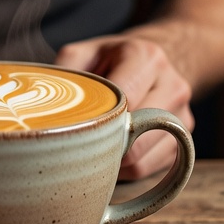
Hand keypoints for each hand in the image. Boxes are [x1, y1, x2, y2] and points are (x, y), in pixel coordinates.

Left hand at [54, 35, 194, 180]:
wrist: (156, 61)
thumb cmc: (111, 59)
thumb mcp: (84, 53)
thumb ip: (65, 73)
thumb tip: (39, 107)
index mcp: (146, 58)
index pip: (125, 100)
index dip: (98, 118)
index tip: (75, 126)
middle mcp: (172, 85)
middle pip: (134, 135)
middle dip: (103, 143)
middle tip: (78, 143)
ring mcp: (183, 116)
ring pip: (142, 160)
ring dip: (112, 163)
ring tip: (94, 148)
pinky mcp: (183, 140)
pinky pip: (151, 169)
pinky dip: (126, 170)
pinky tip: (113, 154)